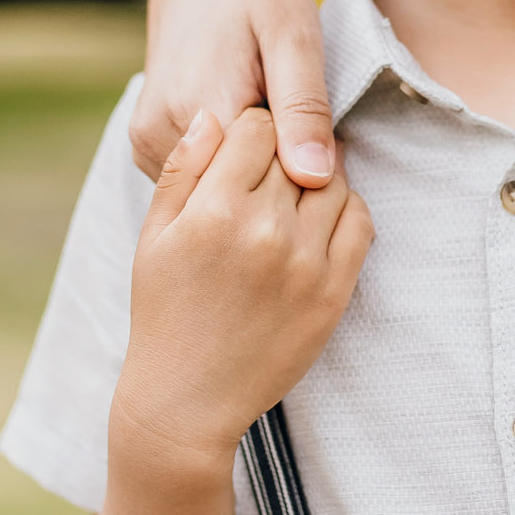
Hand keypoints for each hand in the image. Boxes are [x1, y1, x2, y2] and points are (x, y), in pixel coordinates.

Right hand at [112, 104, 373, 471]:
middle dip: (283, 151)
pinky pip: (360, 222)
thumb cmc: (165, 312)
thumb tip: (212, 115)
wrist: (189, 399)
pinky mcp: (334, 292)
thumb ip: (181, 170)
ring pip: (334, 180)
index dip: (250, 129)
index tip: (246, 147)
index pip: (256, 128)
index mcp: (214, 211)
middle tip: (272, 167)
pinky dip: (346, 207)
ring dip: (318, 175)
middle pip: (296, 150)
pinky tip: (320, 218)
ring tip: (296, 190)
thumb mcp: (154, 237)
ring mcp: (306, 263)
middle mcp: (265, 232)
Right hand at [129, 0, 336, 187]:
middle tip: (295, 119)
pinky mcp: (147, 147)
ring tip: (265, 116)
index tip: (318, 133)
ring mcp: (147, 145)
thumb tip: (315, 177)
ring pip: (220, 195)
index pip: (269, 183)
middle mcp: (162, 135)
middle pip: (241, 194)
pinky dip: (230, 170)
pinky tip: (243, 129)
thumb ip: (303, 106)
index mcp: (203, 108)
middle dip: (280, 173)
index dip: (305, 167)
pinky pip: (201, 184)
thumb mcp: (293, 34)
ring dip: (254, 173)